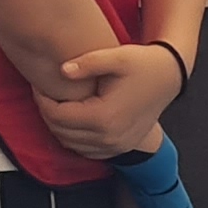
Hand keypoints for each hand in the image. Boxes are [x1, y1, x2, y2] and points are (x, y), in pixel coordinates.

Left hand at [47, 39, 182, 158]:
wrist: (169, 78)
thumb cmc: (144, 65)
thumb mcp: (118, 56)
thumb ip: (88, 62)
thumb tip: (62, 70)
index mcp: (105, 116)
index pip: (59, 115)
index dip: (43, 101)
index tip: (38, 86)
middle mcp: (109, 137)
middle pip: (61, 132)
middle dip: (47, 113)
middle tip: (43, 94)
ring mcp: (115, 146)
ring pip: (71, 144)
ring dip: (58, 127)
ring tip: (55, 105)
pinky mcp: (119, 148)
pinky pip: (86, 150)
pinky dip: (74, 138)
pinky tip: (72, 120)